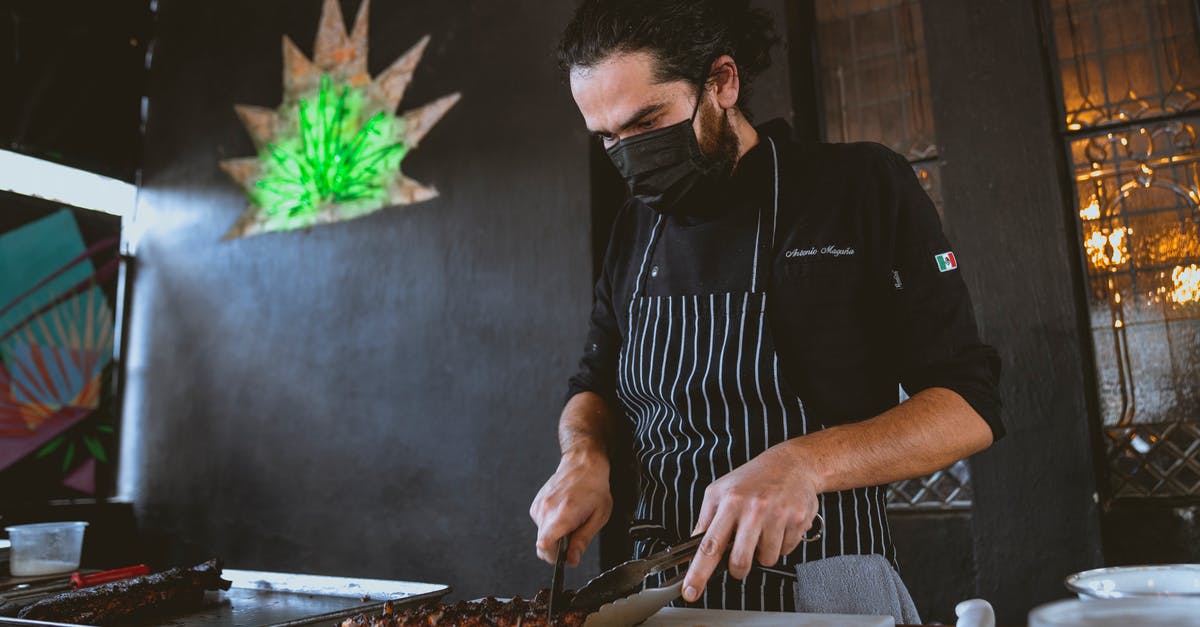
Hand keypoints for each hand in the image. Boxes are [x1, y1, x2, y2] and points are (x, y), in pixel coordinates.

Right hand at [530, 448, 612, 566]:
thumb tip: (572, 559)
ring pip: (542, 535)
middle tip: (574, 535)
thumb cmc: (594, 487)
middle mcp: (546, 510)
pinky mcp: (536, 504)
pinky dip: (551, 525)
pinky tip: (564, 513)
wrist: (583, 464)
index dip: (553, 558)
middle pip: (541, 544)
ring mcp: (539, 506)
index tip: (564, 557)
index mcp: (562, 515)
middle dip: (557, 548)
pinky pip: (541, 524)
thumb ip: (583, 540)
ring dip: (555, 535)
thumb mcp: (598, 517)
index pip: (544, 546)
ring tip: (571, 520)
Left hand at [681, 442, 820, 601]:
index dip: (698, 572)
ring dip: (762, 552)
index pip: (709, 545)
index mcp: (730, 502)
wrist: (792, 464)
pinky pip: (785, 551)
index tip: (690, 591)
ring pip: (766, 559)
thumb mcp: (720, 491)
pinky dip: (780, 544)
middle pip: (740, 561)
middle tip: (739, 558)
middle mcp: (754, 509)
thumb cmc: (753, 478)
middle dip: (738, 568)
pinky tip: (778, 525)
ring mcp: (778, 515)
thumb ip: (705, 519)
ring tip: (763, 530)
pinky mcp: (798, 521)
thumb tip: (693, 546)